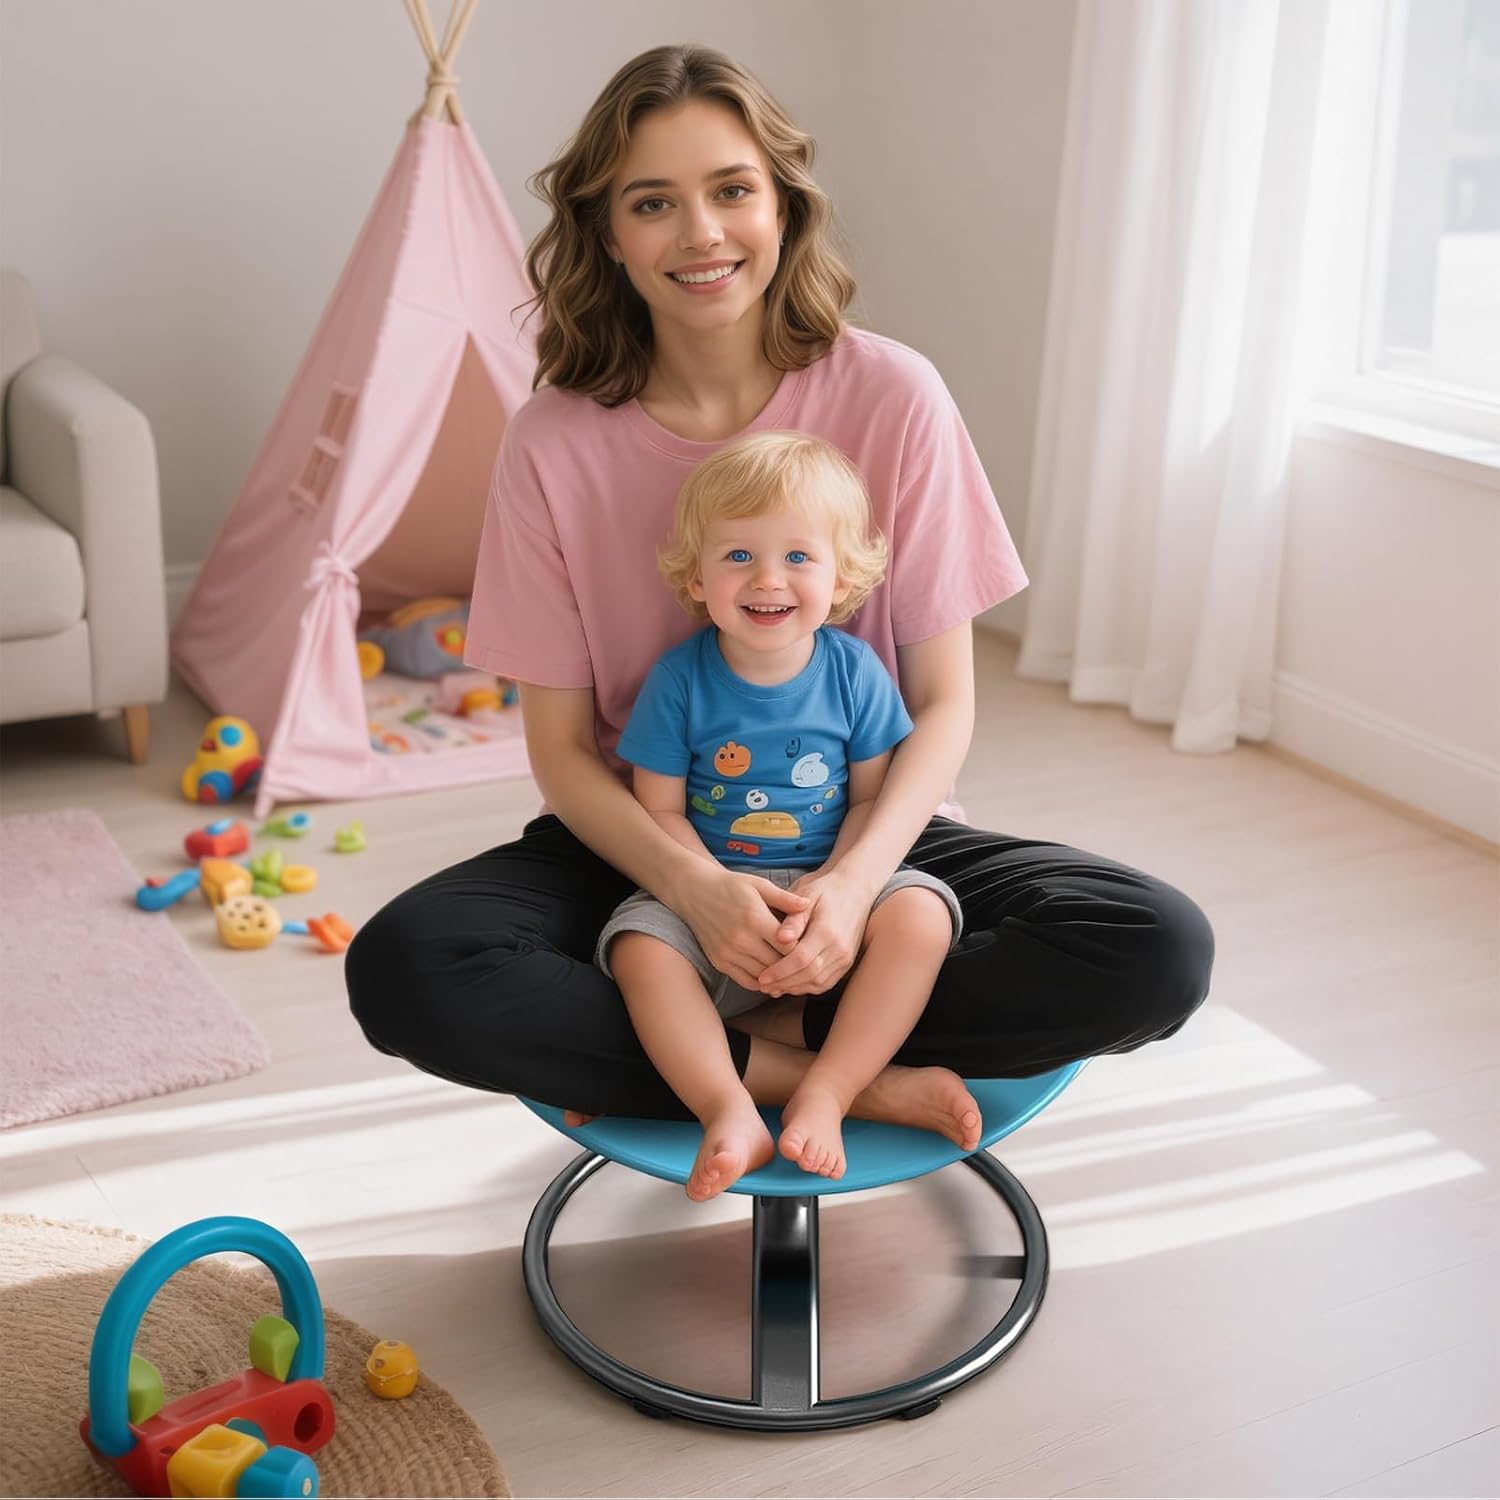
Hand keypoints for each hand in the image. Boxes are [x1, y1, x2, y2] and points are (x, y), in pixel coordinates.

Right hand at [671, 867, 810, 989]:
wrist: (694, 892)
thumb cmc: (731, 886)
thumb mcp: (759, 885)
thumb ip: (785, 898)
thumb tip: (808, 905)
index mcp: (755, 918)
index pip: (788, 946)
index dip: (803, 949)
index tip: (813, 948)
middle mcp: (741, 939)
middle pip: (778, 964)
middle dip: (794, 967)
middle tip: (809, 967)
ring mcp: (729, 953)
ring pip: (764, 976)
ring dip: (780, 978)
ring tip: (795, 975)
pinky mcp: (719, 962)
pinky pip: (746, 981)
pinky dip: (762, 983)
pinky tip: (773, 979)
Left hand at [756, 867, 878, 996]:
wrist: (855, 888)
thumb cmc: (825, 890)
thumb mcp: (806, 896)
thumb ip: (793, 920)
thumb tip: (780, 938)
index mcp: (828, 931)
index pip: (801, 959)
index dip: (780, 971)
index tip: (762, 977)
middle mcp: (840, 948)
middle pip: (809, 975)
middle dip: (784, 983)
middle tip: (763, 986)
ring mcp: (846, 957)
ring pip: (818, 983)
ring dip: (795, 987)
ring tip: (774, 987)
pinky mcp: (847, 962)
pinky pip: (826, 982)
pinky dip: (807, 986)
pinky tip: (791, 983)